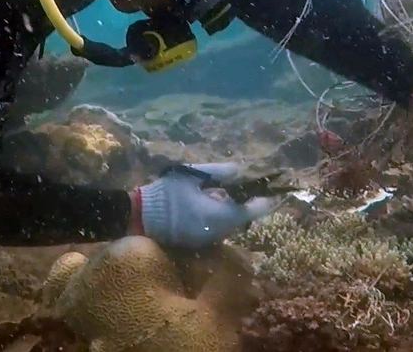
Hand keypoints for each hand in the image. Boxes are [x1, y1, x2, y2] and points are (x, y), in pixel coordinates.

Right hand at [132, 163, 274, 248]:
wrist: (138, 217)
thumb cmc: (166, 194)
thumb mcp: (192, 175)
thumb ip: (220, 171)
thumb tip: (241, 170)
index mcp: (219, 216)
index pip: (251, 211)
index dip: (266, 201)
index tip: (275, 190)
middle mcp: (218, 232)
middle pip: (242, 218)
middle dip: (248, 202)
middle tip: (251, 185)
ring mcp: (208, 240)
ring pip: (230, 224)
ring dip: (233, 209)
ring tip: (228, 190)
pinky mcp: (198, 243)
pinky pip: (217, 228)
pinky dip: (220, 215)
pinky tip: (211, 201)